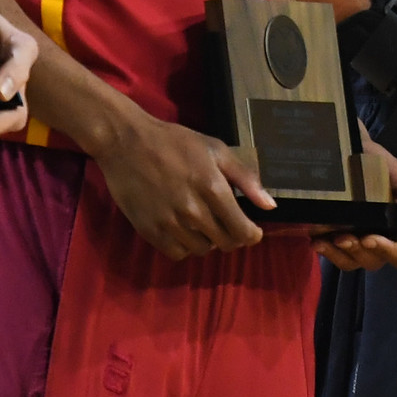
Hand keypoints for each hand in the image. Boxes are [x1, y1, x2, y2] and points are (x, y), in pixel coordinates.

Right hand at [97, 112, 266, 257]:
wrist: (126, 142)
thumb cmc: (175, 142)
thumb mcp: (215, 150)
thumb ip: (245, 179)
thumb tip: (269, 206)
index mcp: (213, 188)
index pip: (242, 230)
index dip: (251, 235)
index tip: (252, 231)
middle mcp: (193, 211)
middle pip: (225, 243)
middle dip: (232, 236)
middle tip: (227, 223)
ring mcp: (170, 224)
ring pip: (202, 250)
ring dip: (208, 240)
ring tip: (203, 223)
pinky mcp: (149, 231)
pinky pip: (177, 254)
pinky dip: (185, 247)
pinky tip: (184, 230)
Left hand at [313, 141, 396, 270]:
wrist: (347, 150)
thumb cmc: (377, 161)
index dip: (388, 252)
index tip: (370, 238)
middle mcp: (382, 239)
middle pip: (375, 261)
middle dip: (359, 252)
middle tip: (344, 236)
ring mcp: (359, 241)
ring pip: (352, 262)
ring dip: (340, 255)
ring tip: (326, 241)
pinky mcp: (338, 238)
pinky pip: (334, 256)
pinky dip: (326, 251)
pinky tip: (316, 240)